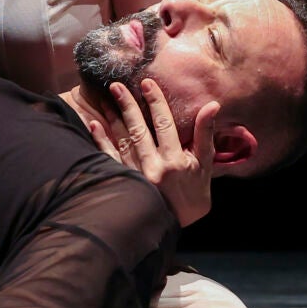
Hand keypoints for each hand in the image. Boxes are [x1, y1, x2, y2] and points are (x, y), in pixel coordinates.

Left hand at [85, 77, 215, 226]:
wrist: (172, 224)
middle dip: (127, 105)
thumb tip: (212, 105)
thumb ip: (205, 134)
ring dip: (113, 119)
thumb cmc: (193, 193)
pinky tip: (94, 124)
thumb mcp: (204, 164)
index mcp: (175, 160)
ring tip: (105, 99)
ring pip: (122, 141)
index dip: (155, 102)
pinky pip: (109, 158)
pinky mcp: (123, 181)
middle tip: (116, 84)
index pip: (163, 124)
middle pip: (138, 129)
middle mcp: (153, 166)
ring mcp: (135, 175)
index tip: (147, 83)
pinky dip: (101, 140)